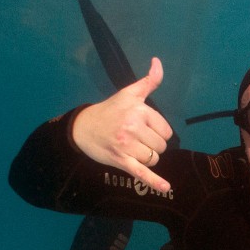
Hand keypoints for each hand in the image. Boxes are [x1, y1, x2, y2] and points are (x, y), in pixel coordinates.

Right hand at [72, 57, 174, 192]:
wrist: (83, 127)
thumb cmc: (110, 110)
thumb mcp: (129, 93)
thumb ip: (148, 80)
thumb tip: (158, 61)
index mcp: (139, 111)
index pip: (165, 130)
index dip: (158, 132)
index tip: (144, 128)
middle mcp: (133, 127)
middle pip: (161, 146)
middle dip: (153, 145)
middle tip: (137, 139)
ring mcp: (127, 146)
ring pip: (154, 159)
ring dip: (148, 158)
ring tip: (134, 150)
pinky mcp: (121, 161)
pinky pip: (142, 173)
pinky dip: (154, 181)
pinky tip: (166, 187)